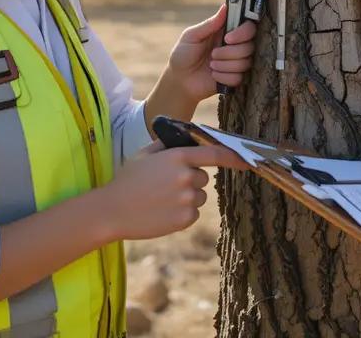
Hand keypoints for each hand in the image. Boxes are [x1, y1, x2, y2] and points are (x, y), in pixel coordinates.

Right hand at [99, 141, 248, 239]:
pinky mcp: (185, 219)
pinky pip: (194, 212)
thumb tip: (189, 142)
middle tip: (165, 185)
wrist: (112, 211)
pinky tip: (162, 212)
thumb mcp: (145, 155)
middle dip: (190, 180)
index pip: (214, 154)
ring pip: (200, 196)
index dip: (234, 157)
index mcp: (177, 157)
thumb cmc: (128, 180)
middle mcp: (185, 176)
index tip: (249, 160)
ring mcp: (187, 199)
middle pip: (203, 177)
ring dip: (187, 197)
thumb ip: (169, 147)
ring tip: (161, 200)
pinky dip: (182, 213)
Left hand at [166, 3, 258, 102]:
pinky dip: (223, 77)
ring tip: (211, 65)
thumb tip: (225, 7)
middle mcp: (234, 46)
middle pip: (249, 46)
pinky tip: (213, 75)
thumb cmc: (183, 54)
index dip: (242, 33)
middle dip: (229, 52)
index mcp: (226, 32)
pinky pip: (238, 78)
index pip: (248, 28)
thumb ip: (209, 24)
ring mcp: (236, 63)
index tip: (227, 39)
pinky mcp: (234, 78)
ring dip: (224, 65)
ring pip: (245, 63)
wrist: (179, 79)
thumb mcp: (191, 36)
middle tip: (213, 54)